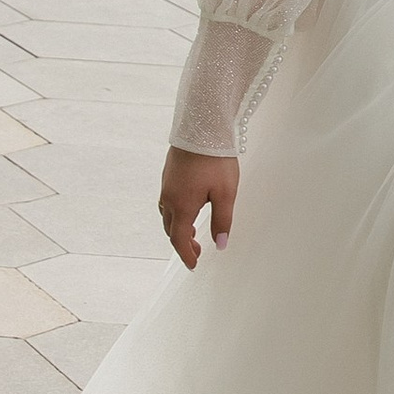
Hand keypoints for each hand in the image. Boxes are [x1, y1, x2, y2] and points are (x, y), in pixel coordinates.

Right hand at [160, 149, 238, 268]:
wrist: (202, 128)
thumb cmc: (215, 160)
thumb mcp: (226, 193)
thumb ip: (223, 221)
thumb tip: (220, 244)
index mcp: (183, 206)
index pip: (179, 239)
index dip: (186, 255)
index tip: (193, 265)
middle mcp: (169, 197)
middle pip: (170, 229)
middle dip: (182, 243)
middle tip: (197, 251)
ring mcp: (166, 185)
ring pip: (167, 215)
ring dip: (177, 228)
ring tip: (192, 232)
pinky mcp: (168, 174)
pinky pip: (167, 201)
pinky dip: (175, 213)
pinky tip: (187, 207)